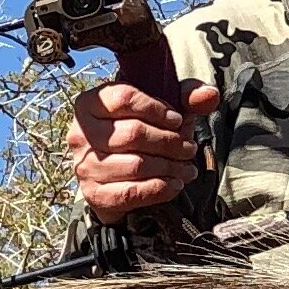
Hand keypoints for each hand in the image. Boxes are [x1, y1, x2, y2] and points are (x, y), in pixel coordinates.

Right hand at [68, 78, 219, 222]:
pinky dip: (160, 188)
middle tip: (189, 148)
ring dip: (170, 167)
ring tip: (187, 167)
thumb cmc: (138, 133)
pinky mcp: (95, 194)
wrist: (117, 177)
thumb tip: (208, 95)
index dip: (157, 109)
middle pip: (134, 134)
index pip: (124, 98)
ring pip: (136, 165)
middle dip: (170, 142)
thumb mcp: (160, 109)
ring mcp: (85, 166)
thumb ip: (184, 96)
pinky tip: (175, 184)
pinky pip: (131, 192)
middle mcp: (80, 134)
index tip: (178, 120)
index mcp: (90, 104)